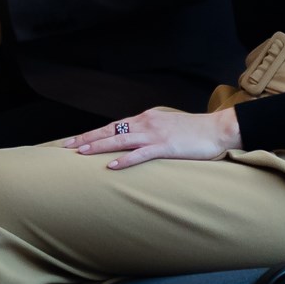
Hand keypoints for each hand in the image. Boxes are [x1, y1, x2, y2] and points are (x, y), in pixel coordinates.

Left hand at [61, 106, 241, 169]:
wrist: (218, 129)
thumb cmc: (195, 131)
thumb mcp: (168, 127)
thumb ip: (151, 132)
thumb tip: (135, 143)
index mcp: (147, 118)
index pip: (114, 125)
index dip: (94, 133)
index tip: (76, 140)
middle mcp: (147, 123)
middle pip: (111, 130)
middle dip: (87, 138)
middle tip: (66, 146)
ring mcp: (156, 135)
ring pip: (120, 139)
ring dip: (99, 146)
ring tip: (80, 152)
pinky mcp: (166, 147)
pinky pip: (141, 154)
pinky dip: (125, 160)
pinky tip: (111, 165)